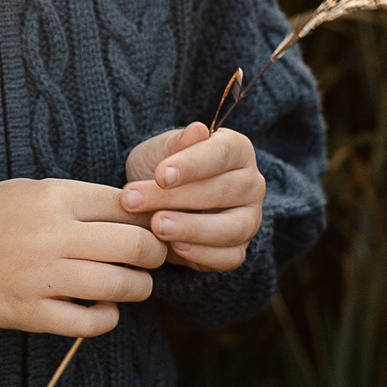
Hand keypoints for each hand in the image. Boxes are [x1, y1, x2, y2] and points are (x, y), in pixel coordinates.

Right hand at [0, 178, 166, 336]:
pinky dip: (108, 317)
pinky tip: (102, 308)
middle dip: (155, 255)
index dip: (150, 218)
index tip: (152, 228)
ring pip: (120, 285)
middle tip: (153, 259)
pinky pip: (91, 322)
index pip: (127, 206)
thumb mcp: (31, 191)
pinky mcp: (29, 313)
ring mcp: (40, 276)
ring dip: (139, 287)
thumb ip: (79, 200)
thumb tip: (138, 213)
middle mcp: (51, 233)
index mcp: (54, 196)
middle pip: (136, 245)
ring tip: (133, 284)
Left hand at [121, 122, 264, 271]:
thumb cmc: (159, 169)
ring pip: (232, 227)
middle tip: (136, 201)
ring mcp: (249, 218)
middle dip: (176, 198)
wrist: (152, 203)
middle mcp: (251, 183)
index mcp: (236, 149)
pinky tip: (173, 247)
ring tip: (157, 226)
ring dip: (192, 229)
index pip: (222, 153)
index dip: (192, 165)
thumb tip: (197, 129)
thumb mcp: (157, 151)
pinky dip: (202, 254)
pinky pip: (230, 257)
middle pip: (222, 191)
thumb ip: (174, 144)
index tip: (160, 176)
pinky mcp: (239, 249)